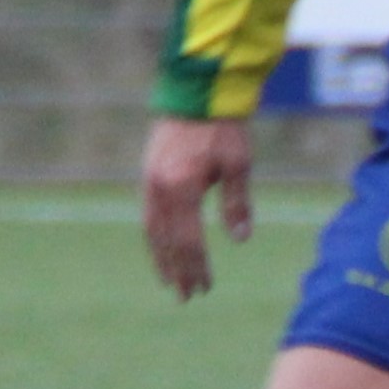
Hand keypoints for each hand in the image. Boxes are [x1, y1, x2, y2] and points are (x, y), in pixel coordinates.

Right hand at [142, 116, 253, 298]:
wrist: (195, 91)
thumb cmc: (221, 127)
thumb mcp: (238, 163)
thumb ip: (237, 202)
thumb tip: (240, 239)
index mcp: (181, 188)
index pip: (188, 240)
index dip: (196, 267)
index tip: (205, 287)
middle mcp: (159, 189)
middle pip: (166, 242)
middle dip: (177, 270)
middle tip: (186, 297)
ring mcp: (149, 182)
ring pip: (152, 231)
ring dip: (161, 258)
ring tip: (170, 280)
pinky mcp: (148, 175)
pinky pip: (149, 216)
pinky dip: (155, 238)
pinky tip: (163, 248)